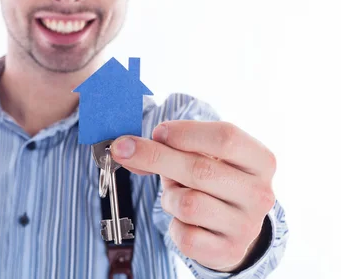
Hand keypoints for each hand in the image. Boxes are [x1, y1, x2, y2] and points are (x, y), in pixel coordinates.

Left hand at [111, 121, 275, 271]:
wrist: (234, 226)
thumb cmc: (212, 180)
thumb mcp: (199, 155)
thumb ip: (167, 147)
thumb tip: (127, 149)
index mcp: (260, 161)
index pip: (226, 138)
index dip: (185, 132)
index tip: (157, 132)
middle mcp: (259, 194)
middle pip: (201, 169)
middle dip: (155, 156)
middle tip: (124, 149)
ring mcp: (246, 226)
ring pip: (188, 203)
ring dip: (169, 196)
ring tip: (176, 195)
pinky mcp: (228, 251)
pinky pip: (185, 234)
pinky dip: (174, 225)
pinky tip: (183, 220)